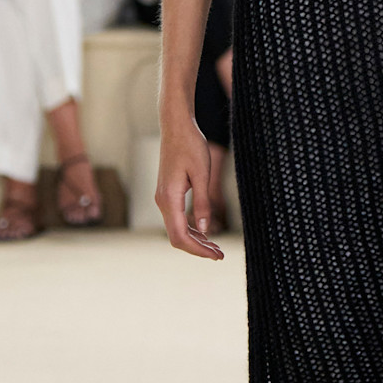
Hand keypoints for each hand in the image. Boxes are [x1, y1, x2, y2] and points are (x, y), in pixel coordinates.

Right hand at [156, 115, 225, 259]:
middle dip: (198, 249)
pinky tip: (205, 233)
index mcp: (169, 198)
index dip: (198, 250)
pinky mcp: (167, 194)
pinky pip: (176, 219)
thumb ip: (202, 203)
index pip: (180, 236)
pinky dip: (190, 229)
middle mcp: (162, 201)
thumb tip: (204, 230)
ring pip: (176, 229)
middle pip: (177, 237)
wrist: (176, 127)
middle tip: (220, 255)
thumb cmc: (191, 146)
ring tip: (216, 248)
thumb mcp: (202, 174)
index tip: (217, 256)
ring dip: (195, 240)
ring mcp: (163, 198)